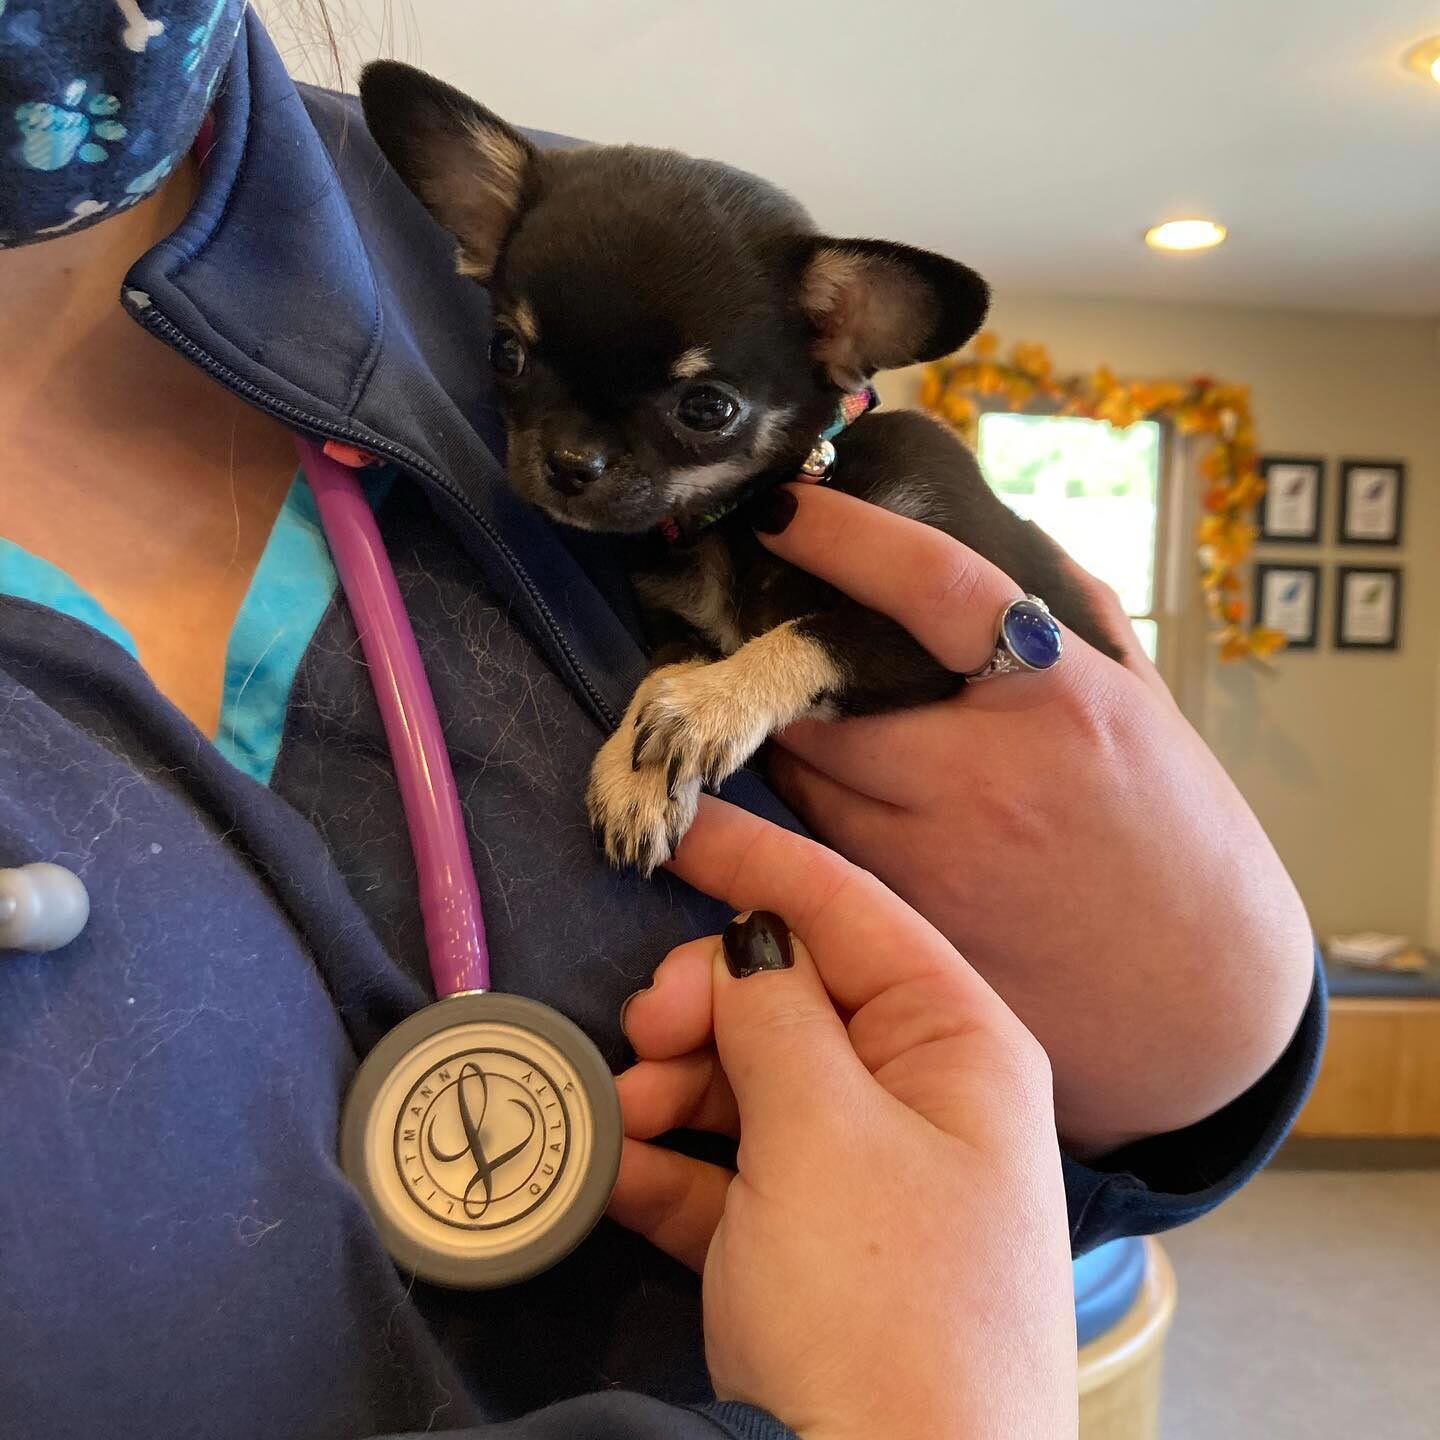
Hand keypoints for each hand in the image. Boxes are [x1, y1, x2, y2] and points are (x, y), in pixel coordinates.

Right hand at [608, 797, 1076, 1439]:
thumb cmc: (881, 1301)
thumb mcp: (821, 1134)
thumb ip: (775, 1015)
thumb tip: (752, 942)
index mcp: (957, 1046)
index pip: (853, 913)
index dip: (761, 862)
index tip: (674, 828)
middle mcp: (921, 1099)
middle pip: (792, 998)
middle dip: (706, 1001)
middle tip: (646, 1031)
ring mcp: (864, 1179)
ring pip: (750, 1083)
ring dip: (676, 1085)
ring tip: (626, 1117)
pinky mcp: (811, 1253)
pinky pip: (729, 1174)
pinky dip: (671, 1165)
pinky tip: (614, 1173)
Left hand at [754, 484, 1314, 1154]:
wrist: (1209, 1010)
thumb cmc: (1182, 846)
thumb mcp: (1148, 714)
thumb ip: (1080, 623)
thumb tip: (1010, 536)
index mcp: (1061, 700)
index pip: (932, 585)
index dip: (843, 535)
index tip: (784, 507)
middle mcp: (988, 778)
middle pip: (823, 700)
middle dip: (781, 671)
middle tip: (767, 650)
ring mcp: (939, 863)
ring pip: (803, 784)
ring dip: (788, 752)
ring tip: (809, 736)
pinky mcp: (909, 934)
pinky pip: (820, 862)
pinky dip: (809, 831)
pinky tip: (832, 819)